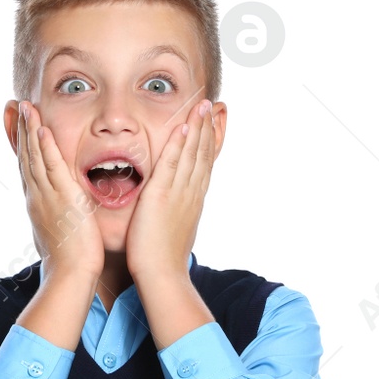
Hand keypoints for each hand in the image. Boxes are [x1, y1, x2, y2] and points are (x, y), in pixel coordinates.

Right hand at [15, 100, 103, 283]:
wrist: (70, 273)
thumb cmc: (68, 257)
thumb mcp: (55, 229)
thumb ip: (54, 214)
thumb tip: (53, 210)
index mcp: (36, 201)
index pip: (26, 165)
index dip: (20, 142)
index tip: (16, 122)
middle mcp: (36, 195)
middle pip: (25, 156)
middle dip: (20, 128)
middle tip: (15, 104)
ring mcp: (47, 195)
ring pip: (35, 157)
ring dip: (29, 130)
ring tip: (26, 107)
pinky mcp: (64, 198)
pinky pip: (53, 167)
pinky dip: (46, 147)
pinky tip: (42, 130)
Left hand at [125, 98, 217, 281]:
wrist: (162, 274)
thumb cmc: (163, 257)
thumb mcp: (177, 228)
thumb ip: (178, 212)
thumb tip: (178, 208)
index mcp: (194, 199)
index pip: (206, 163)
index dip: (212, 140)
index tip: (217, 121)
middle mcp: (191, 193)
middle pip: (204, 153)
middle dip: (209, 126)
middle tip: (214, 104)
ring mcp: (179, 193)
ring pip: (192, 154)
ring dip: (198, 128)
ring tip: (202, 105)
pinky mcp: (161, 196)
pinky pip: (172, 165)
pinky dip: (179, 145)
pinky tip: (183, 127)